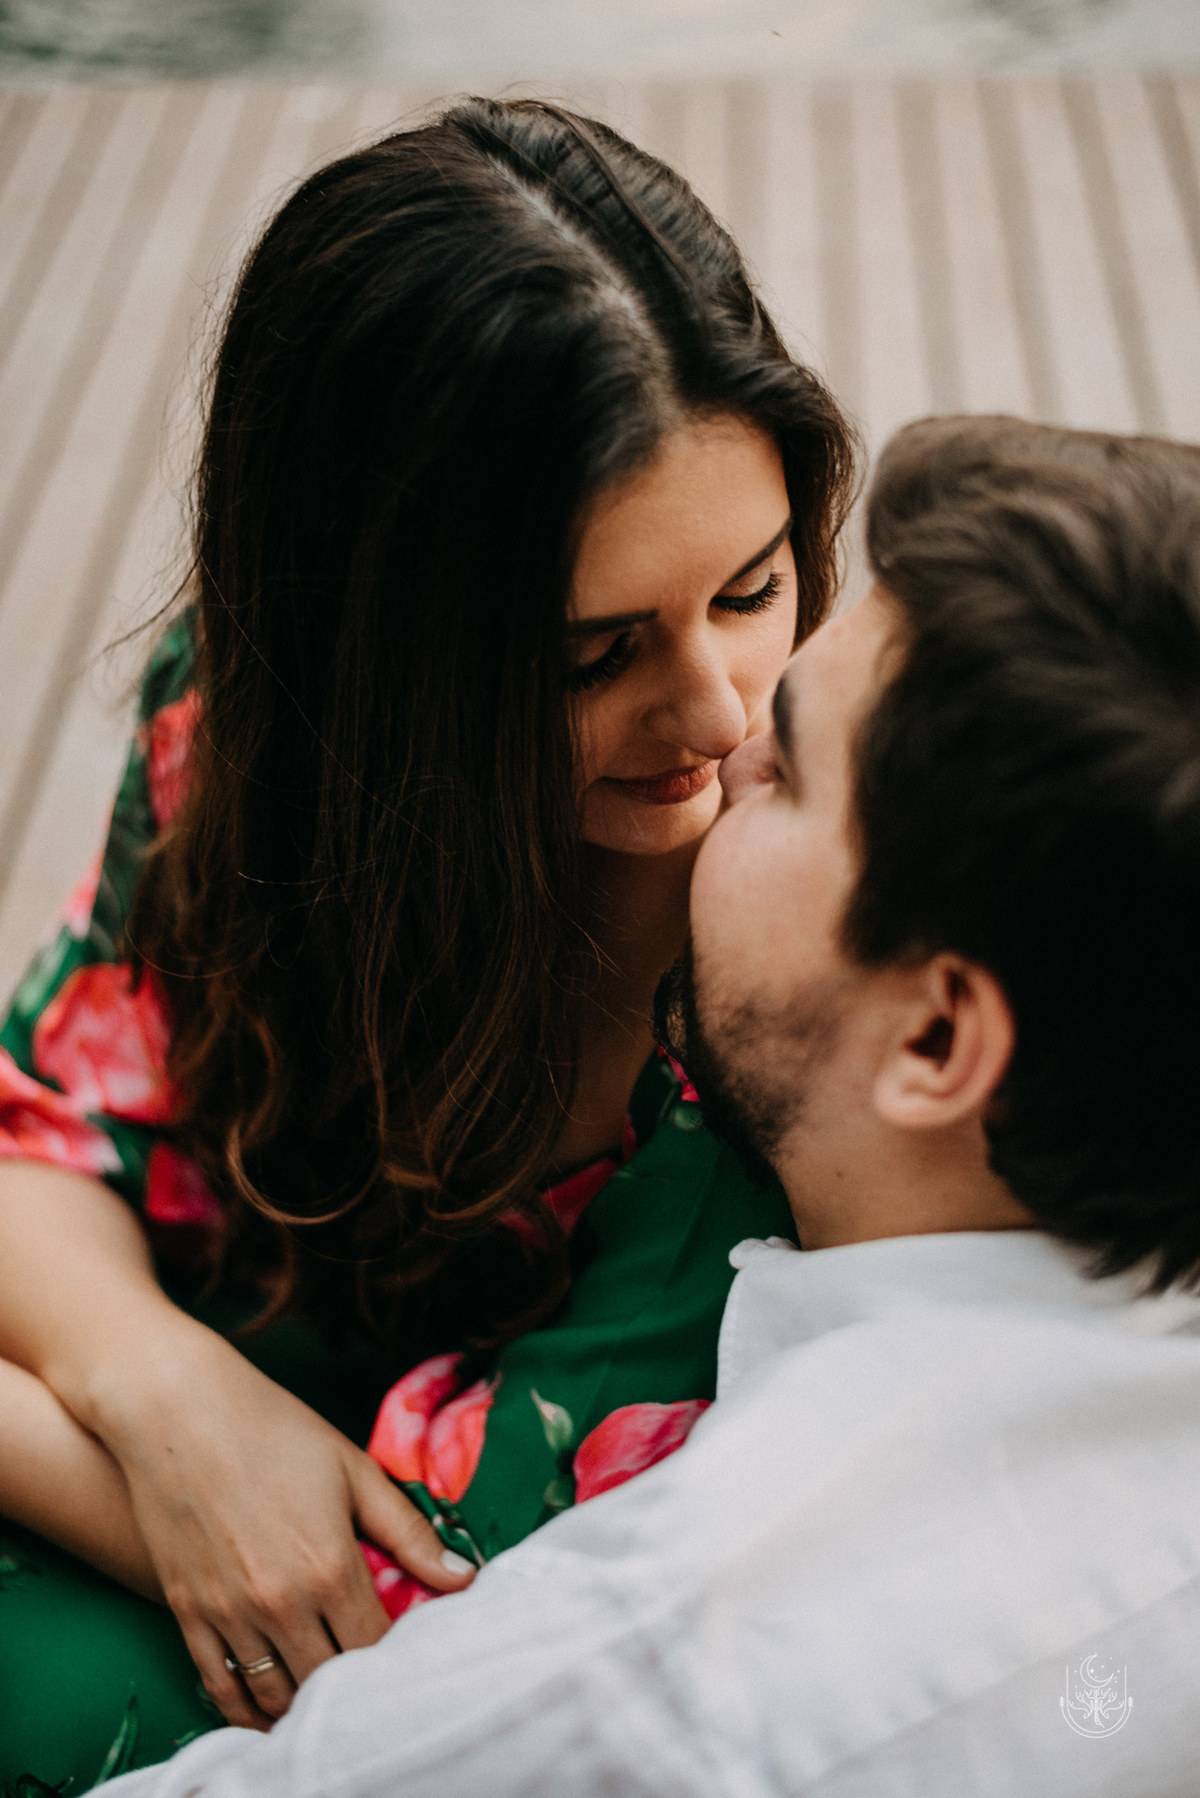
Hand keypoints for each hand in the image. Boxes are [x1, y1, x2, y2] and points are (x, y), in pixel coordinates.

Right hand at [93, 1318, 474, 1729]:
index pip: (376, 1645)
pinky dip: (246, 1707)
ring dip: (302, 1702)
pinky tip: (266, 1707)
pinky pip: (220, 1687)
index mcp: (330, 1566)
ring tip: (322, 1693)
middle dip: (352, 1682)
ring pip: (276, 1694)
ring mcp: (229, 1613)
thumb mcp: (353, 1470)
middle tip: (365, 1673)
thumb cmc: (274, 1430)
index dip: (395, 1653)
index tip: (403, 1646)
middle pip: (329, 1678)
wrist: (178, 1412)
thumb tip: (462, 1577)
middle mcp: (281, 1602)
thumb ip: (408, 1531)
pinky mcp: (188, 1614)